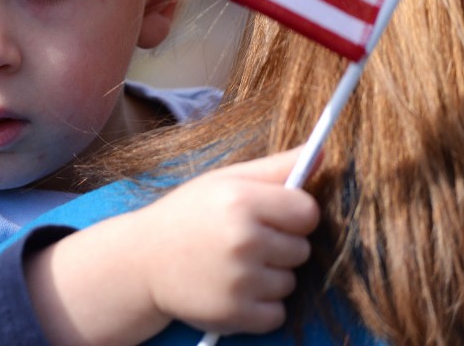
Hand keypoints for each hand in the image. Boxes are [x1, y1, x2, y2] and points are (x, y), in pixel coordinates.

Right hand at [137, 147, 319, 334]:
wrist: (140, 261)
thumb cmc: (187, 215)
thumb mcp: (223, 182)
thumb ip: (274, 168)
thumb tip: (323, 150)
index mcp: (241, 201)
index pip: (308, 212)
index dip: (292, 215)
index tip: (271, 217)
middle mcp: (243, 240)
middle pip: (302, 249)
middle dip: (279, 246)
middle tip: (241, 241)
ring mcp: (240, 280)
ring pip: (290, 283)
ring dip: (268, 277)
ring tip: (232, 265)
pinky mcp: (236, 314)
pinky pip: (276, 313)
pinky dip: (260, 306)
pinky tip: (232, 289)